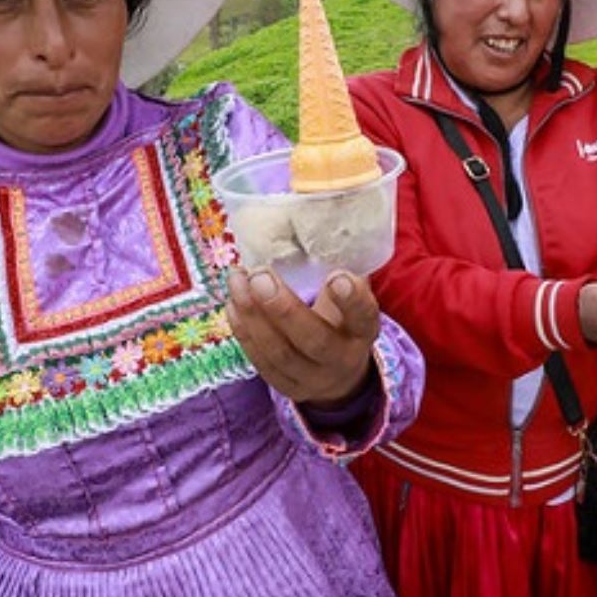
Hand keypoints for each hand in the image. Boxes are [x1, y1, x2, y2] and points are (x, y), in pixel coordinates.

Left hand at [226, 267, 378, 407]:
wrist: (339, 373)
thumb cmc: (341, 318)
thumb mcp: (350, 295)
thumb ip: (339, 263)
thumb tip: (320, 211)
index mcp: (363, 331)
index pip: (364, 317)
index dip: (352, 299)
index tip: (337, 275)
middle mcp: (341, 358)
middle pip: (314, 340)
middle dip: (283, 308)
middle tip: (260, 275)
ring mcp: (311, 378)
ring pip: (279, 353)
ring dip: (253, 315)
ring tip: (237, 280)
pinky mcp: (284, 386)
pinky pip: (259, 361)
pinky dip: (243, 330)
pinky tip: (232, 302)